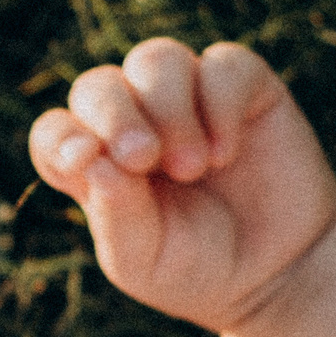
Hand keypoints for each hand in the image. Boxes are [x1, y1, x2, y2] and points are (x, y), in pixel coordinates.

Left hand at [29, 40, 335, 333]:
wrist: (278, 276)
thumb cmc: (198, 272)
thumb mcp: (144, 262)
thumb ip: (115, 217)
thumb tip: (94, 160)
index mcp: (98, 167)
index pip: (57, 132)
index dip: (61, 137)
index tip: (81, 159)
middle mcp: (135, 124)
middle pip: (98, 86)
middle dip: (114, 114)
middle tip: (142, 157)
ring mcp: (187, 100)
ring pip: (155, 61)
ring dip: (168, 108)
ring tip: (193, 167)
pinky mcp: (242, 88)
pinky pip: (221, 65)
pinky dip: (219, 103)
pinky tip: (227, 151)